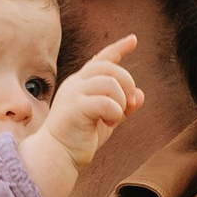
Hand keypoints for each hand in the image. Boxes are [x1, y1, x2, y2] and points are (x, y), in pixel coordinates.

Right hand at [34, 38, 141, 192]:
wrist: (56, 156)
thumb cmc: (78, 139)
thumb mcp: (105, 120)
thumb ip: (121, 106)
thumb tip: (141, 95)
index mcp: (81, 83)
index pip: (102, 59)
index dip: (119, 48)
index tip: (133, 39)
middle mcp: (76, 83)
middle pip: (110, 67)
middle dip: (128, 83)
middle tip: (131, 105)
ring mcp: (74, 93)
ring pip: (110, 82)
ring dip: (121, 101)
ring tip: (115, 117)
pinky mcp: (76, 107)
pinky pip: (106, 101)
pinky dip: (115, 113)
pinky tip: (110, 124)